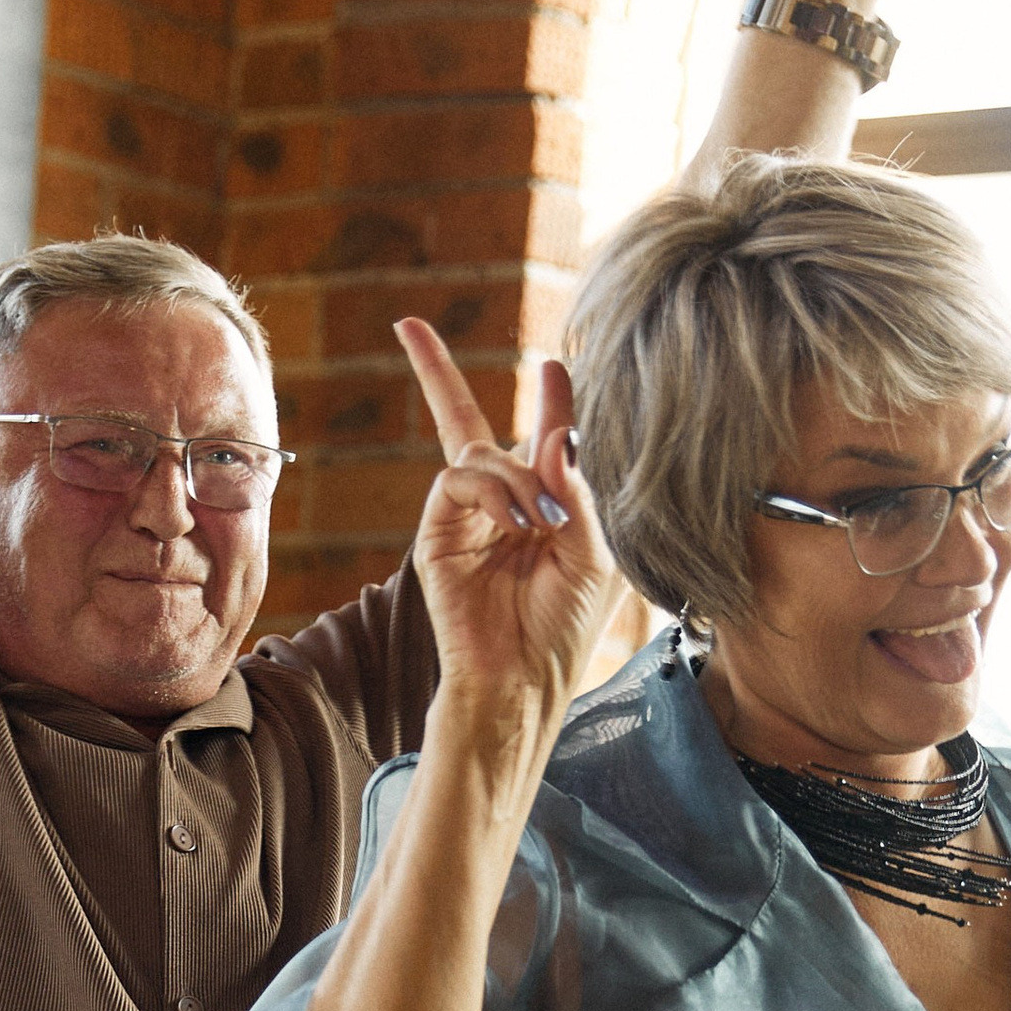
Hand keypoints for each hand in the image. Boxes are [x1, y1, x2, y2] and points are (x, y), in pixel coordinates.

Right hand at [396, 324, 623, 732]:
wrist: (523, 678)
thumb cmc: (564, 626)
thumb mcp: (594, 556)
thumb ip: (581, 494)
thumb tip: (561, 436)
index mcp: (544, 505)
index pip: (540, 439)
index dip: (545, 398)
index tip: (554, 363)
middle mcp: (499, 503)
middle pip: (466, 422)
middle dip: (436, 373)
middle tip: (415, 331)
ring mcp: (465, 516)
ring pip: (478, 451)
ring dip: (518, 477)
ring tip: (543, 522)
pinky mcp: (439, 533)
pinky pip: (457, 478)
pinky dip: (492, 491)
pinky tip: (519, 523)